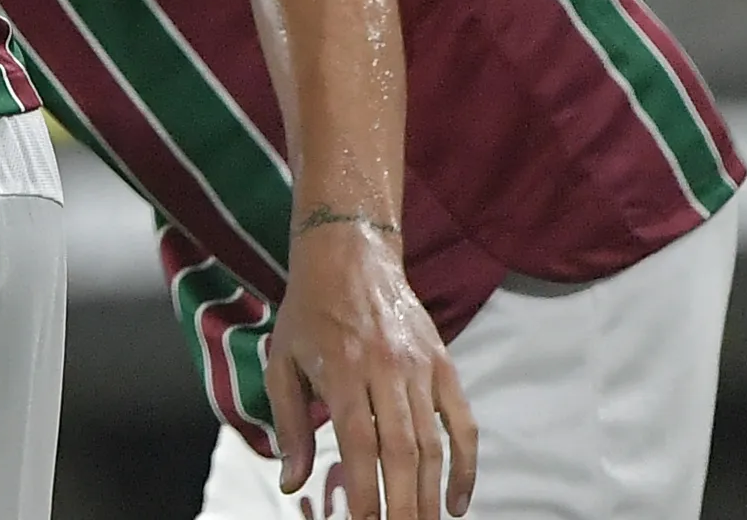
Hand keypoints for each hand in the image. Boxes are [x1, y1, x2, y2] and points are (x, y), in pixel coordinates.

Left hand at [264, 218, 477, 519]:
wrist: (349, 253)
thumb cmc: (308, 313)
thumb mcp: (282, 361)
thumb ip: (289, 425)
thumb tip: (291, 483)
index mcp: (342, 369)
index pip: (360, 443)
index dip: (364, 490)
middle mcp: (386, 369)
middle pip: (402, 451)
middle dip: (403, 504)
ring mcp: (420, 367)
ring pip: (433, 442)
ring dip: (431, 493)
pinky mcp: (443, 364)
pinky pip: (462, 423)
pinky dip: (464, 464)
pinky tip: (456, 501)